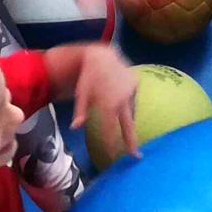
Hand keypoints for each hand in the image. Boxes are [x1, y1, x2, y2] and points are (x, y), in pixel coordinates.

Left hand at [71, 43, 140, 157]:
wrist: (101, 55)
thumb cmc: (88, 76)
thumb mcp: (81, 94)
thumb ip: (80, 111)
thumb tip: (75, 127)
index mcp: (107, 105)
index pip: (110, 130)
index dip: (111, 144)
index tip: (113, 156)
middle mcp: (121, 100)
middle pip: (127, 126)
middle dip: (131, 142)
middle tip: (137, 156)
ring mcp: (130, 92)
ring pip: (130, 111)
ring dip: (128, 120)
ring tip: (125, 124)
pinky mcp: (135, 84)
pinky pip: (132, 99)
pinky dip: (128, 104)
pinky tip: (122, 104)